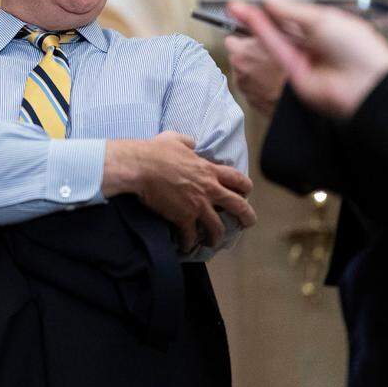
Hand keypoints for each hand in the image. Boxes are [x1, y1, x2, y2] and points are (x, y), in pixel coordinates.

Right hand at [103, 131, 255, 251]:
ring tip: (212, 242)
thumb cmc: (155, 151)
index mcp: (209, 170)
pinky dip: (188, 243)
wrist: (140, 167)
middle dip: (247, 216)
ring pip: (217, 227)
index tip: (246, 193)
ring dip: (216, 237)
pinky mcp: (183, 218)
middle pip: (238, 206)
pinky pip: (190, 236)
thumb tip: (191, 143)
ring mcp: (197, 205)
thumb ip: (188, 142)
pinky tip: (185, 247)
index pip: (238, 179)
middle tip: (248, 223)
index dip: (245, 187)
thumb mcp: (175, 139)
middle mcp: (209, 189)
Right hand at [227, 0, 387, 118]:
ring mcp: (302, 58)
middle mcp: (313, 43)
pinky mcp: (292, 73)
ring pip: (273, 37)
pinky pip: (275, 49)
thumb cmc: (357, 48)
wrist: (366, 84)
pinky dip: (261, 33)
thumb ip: (288, 9)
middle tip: (236, 3)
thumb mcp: (320, 19)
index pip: (294, 12)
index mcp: (327, 26)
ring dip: (253, 22)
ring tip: (234, 7)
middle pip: (280, 26)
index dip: (274, 3)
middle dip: (258, 13)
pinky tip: (249, 18)